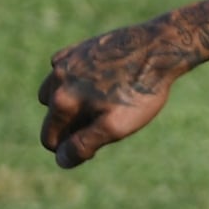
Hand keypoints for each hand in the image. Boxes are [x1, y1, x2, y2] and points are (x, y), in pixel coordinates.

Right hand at [39, 15, 201, 167]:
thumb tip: (61, 160)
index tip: (99, 144)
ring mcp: (65, 61)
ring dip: (70, 103)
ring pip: (54, 93)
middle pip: (53, 117)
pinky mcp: (76, 49)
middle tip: (107, 121)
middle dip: (73, 126)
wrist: (158, 48)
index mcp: (61, 101)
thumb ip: (84, 145)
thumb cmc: (139, 91)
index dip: (72, 149)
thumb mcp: (115, 127)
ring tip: (103, 103)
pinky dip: (75, 81)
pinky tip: (100, 82)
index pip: (50, 140)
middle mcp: (56, 79)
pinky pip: (65, 71)